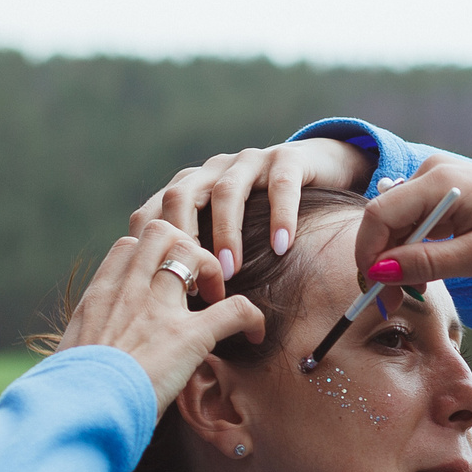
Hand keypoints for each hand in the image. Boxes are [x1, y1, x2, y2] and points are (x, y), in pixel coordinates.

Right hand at [55, 219, 261, 413]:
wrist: (80, 410)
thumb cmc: (73, 393)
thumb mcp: (74, 355)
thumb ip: (91, 341)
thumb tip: (96, 357)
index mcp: (101, 296)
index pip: (129, 245)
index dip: (152, 254)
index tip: (162, 280)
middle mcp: (130, 291)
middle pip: (162, 233)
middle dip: (185, 247)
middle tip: (194, 285)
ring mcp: (159, 308)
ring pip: (193, 251)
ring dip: (212, 268)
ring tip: (215, 298)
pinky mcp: (188, 336)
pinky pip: (235, 308)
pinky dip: (251, 317)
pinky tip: (255, 334)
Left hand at [135, 137, 377, 274]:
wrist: (321, 169)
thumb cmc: (267, 216)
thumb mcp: (230, 233)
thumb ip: (204, 255)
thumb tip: (181, 313)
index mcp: (191, 187)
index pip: (155, 212)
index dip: (150, 248)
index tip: (160, 288)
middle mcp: (214, 170)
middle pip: (182, 196)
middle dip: (183, 240)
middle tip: (192, 283)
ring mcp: (249, 161)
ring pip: (228, 192)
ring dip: (226, 233)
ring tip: (232, 271)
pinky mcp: (288, 158)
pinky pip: (281, 186)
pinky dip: (280, 216)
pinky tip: (282, 247)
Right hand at [357, 161, 471, 283]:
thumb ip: (428, 262)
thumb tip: (380, 271)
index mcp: (439, 182)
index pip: (379, 214)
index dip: (368, 253)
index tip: (375, 291)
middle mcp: (432, 173)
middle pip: (384, 219)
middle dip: (381, 262)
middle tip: (391, 303)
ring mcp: (436, 179)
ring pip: (396, 223)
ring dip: (396, 259)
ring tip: (412, 293)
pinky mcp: (442, 192)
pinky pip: (412, 221)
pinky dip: (412, 249)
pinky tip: (425, 273)